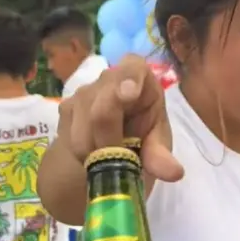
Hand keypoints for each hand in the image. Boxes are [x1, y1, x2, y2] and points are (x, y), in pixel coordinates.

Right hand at [61, 54, 183, 182]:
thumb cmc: (143, 138)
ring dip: (94, 150)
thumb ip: (161, 156)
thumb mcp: (157, 149)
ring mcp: (83, 91)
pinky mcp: (65, 108)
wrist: (115, 147)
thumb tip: (174, 172)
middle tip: (120, 161)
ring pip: (82, 125)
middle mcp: (108, 77)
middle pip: (101, 106)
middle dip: (108, 139)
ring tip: (109, 160)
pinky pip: (69, 135)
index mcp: (139, 76)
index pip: (132, 67)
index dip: (129, 78)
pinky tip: (93, 154)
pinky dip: (82, 152)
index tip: (130, 94)